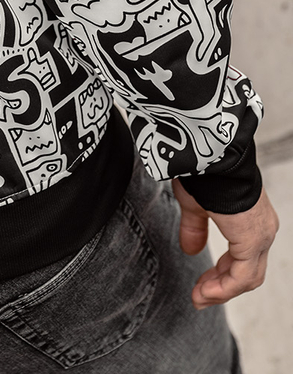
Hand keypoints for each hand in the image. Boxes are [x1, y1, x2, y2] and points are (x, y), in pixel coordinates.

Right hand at [172, 180, 278, 307]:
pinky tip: (204, 292)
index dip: (221, 274)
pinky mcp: (253, 240)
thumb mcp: (195, 204)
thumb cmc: (203, 170)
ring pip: (247, 276)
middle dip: (220, 285)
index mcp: (250, 218)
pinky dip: (223, 288)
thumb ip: (195, 227)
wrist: (210, 154)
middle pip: (247, 271)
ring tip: (198, 298)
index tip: (201, 285)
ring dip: (220, 291)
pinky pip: (241, 275)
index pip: (242, 257)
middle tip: (199, 296)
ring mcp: (261, 235)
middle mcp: (262, 228)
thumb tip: (190, 250)